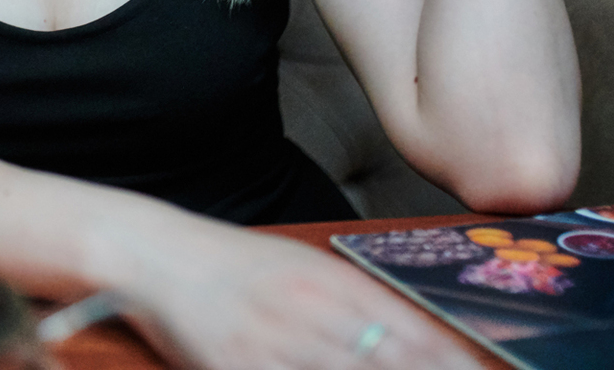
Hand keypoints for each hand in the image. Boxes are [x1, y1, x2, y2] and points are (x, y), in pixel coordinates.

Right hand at [122, 218, 477, 369]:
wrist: (157, 254)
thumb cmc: (235, 265)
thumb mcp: (302, 267)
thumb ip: (358, 303)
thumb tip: (422, 343)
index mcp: (331, 281)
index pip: (413, 332)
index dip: (456, 363)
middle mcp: (311, 311)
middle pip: (389, 363)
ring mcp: (275, 344)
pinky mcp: (238, 368)